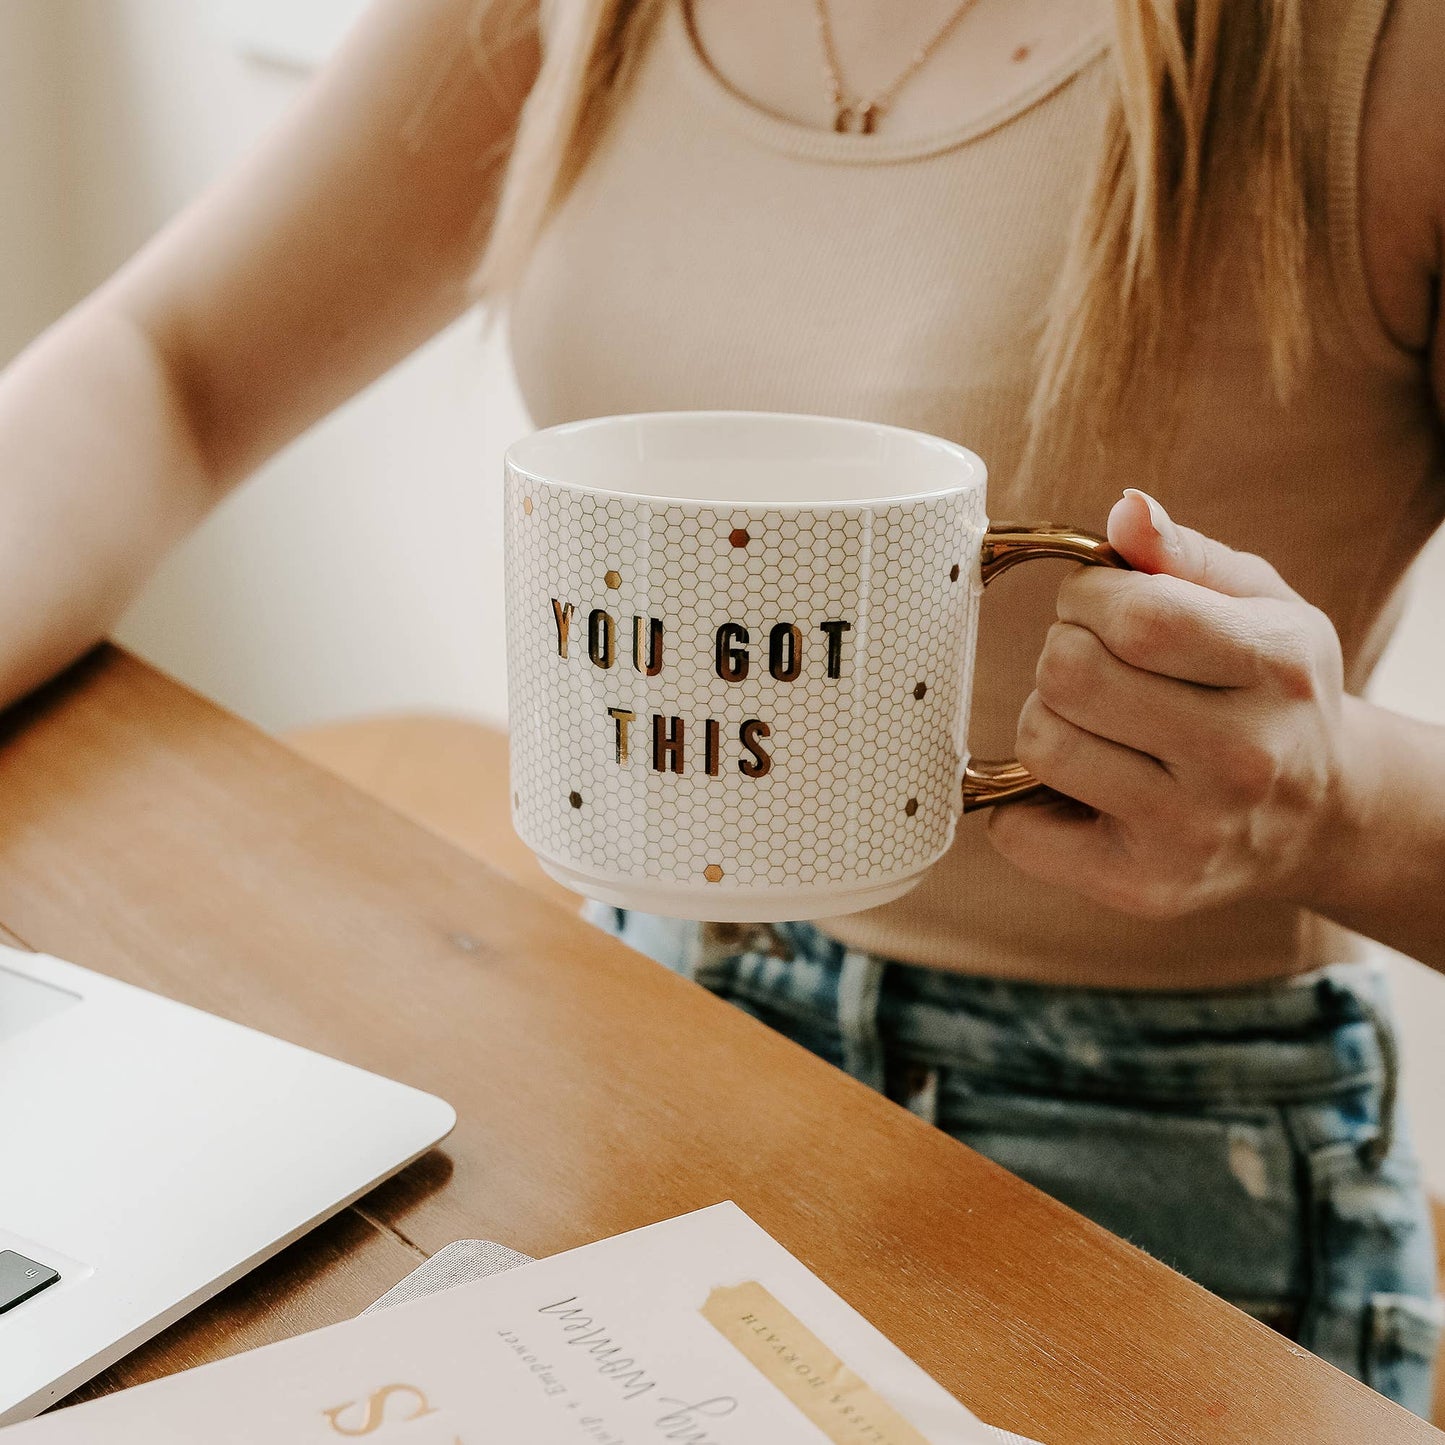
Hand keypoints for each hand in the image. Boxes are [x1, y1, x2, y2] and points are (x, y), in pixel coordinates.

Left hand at [986, 489, 1353, 920]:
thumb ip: (1184, 555)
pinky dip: (1020, 800)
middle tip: (1091, 662)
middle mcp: (1242, 758)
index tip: (1093, 604)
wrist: (1322, 817)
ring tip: (1091, 721)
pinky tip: (1074, 784)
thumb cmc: (1273, 693)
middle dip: (1061, 651)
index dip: (1086, 597)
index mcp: (1275, 669)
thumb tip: (1124, 512)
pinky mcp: (1143, 886)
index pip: (1134, 616)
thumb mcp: (1261, 604)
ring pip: (1042, 742)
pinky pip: (1018, 829)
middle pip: (1070, 675)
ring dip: (1044, 717)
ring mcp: (1192, 831)